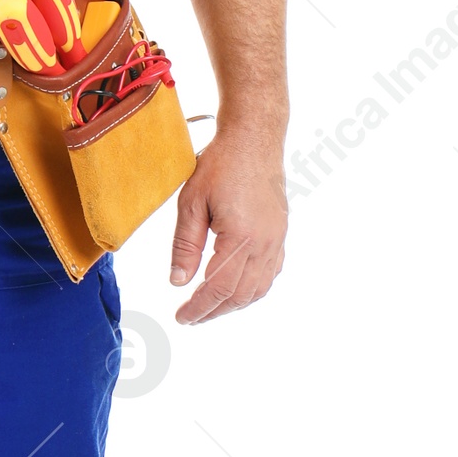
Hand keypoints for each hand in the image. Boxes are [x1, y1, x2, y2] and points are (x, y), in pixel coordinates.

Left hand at [168, 128, 286, 323]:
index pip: (218, 288)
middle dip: (214, 311)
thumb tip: (177, 282)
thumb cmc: (220, 164)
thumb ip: (184, 246)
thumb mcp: (191, 203)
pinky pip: (271, 273)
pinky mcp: (280, 233)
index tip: (181, 317)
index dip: (199, 308)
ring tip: (210, 307)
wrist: (254, 139)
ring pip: (259, 288)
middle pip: (240, 295)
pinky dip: (253, 288)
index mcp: (241, 238)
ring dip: (234, 303)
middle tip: (190, 317)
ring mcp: (277, 239)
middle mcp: (264, 244)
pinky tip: (236, 288)